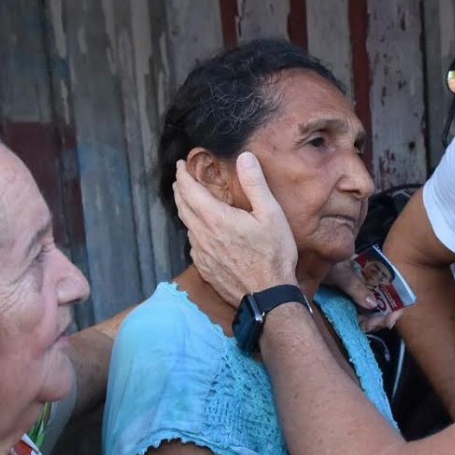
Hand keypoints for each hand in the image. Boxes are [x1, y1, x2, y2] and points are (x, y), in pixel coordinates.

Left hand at [173, 153, 298, 305]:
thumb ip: (255, 184)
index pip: (189, 190)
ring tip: (191, 201)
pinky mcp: (205, 269)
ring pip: (187, 226)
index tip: (181, 164)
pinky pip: (194, 244)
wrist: (268, 297)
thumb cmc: (274, 255)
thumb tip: (244, 157)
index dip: (183, 175)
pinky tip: (203, 231)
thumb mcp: (271, 214)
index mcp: (216, 218)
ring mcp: (201, 254)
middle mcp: (202, 236)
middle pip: (182, 207)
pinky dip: (194, 230)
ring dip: (186, 210)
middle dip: (180, 189)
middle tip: (182, 179)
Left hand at [323, 261, 404, 331]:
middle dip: (382, 318)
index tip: (390, 320)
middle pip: (386, 304)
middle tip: (370, 325)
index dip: (397, 304)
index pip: (394, 288)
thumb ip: (356, 286)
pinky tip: (357, 324)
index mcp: (372, 272)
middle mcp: (370, 283)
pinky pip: (362, 317)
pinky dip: (362, 323)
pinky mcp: (349, 304)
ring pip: (374, 313)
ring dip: (371, 322)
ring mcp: (360, 295)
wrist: (304, 264)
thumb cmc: (324, 262)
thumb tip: (373, 304)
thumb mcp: (340, 272)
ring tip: (362, 325)